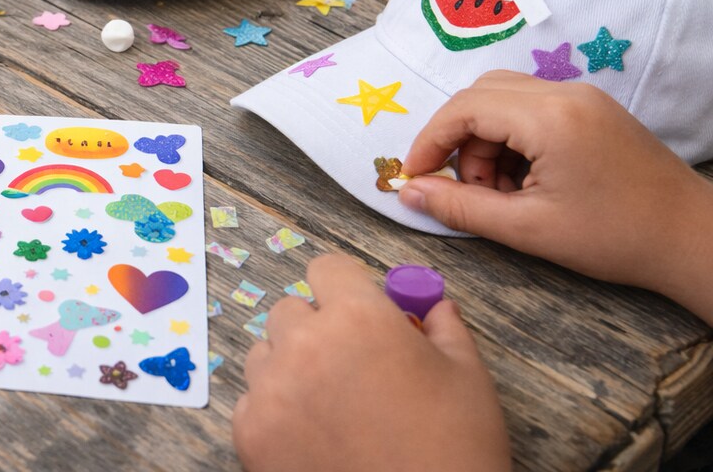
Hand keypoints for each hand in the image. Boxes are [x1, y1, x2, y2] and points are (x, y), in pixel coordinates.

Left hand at [232, 255, 509, 471]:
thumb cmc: (454, 449)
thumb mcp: (467, 379)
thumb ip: (444, 329)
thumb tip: (436, 306)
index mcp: (359, 317)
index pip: (327, 268)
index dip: (344, 287)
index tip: (355, 308)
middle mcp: (305, 343)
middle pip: (290, 311)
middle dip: (316, 329)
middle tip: (348, 366)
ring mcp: (272, 389)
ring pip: (265, 354)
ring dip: (289, 367)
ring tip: (329, 404)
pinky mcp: (250, 433)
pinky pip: (251, 401)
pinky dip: (274, 412)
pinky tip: (311, 436)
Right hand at [399, 72, 712, 317]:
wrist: (693, 239)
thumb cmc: (615, 238)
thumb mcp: (528, 228)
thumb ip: (461, 207)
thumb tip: (409, 192)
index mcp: (550, 117)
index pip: (464, 108)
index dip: (431, 140)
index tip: (417, 175)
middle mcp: (565, 93)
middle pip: (481, 94)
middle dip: (459, 140)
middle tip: (466, 188)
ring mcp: (583, 96)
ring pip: (504, 99)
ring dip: (485, 141)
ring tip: (501, 193)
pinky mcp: (593, 108)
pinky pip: (531, 107)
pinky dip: (512, 139)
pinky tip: (526, 182)